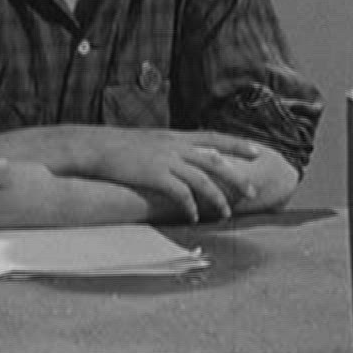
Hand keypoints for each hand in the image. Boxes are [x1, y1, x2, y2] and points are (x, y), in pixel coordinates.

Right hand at [72, 129, 262, 222]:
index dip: (238, 144)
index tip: (258, 151)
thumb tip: (186, 157)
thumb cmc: (120, 146)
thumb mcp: (151, 141)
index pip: (215, 137)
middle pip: (216, 161)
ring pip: (202, 179)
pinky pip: (180, 193)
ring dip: (217, 198)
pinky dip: (190, 206)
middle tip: (252, 191)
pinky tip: (194, 217)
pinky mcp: (155, 175)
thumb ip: (171, 148)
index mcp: (177, 136)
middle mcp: (176, 146)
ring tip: (226, 213)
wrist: (94, 146)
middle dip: (237, 177)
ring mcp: (166, 160)